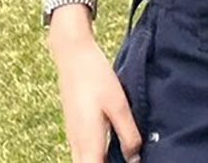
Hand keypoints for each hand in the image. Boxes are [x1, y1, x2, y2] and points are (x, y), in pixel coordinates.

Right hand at [48, 32, 142, 162]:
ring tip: (121, 156)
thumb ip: (128, 134)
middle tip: (126, 159)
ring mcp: (72, 136)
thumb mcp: (119, 104)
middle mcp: (76, 144)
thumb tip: (135, 159)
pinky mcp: (74, 128)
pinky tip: (110, 146)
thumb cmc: (95, 76)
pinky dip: (95, 156)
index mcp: (89, 143)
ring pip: (85, 162)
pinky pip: (83, 153)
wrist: (72, 54)